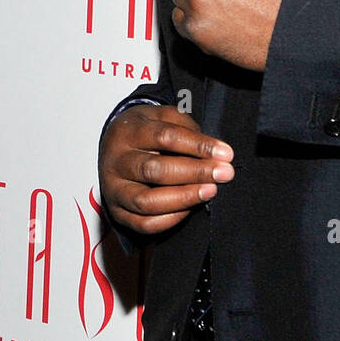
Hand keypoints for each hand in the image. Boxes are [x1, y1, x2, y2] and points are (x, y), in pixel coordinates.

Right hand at [99, 104, 233, 235]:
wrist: (114, 148)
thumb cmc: (146, 131)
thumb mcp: (162, 116)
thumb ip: (187, 128)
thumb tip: (215, 153)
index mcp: (128, 131)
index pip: (165, 136)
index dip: (198, 146)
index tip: (226, 154)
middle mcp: (116, 161)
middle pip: (155, 169)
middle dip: (194, 173)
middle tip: (224, 173)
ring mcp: (114, 190)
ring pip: (147, 201)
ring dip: (184, 198)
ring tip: (210, 191)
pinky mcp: (117, 213)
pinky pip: (144, 224)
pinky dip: (171, 220)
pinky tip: (191, 208)